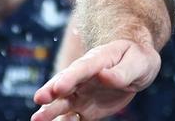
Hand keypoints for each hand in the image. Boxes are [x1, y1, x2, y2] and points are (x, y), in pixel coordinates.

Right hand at [32, 40, 159, 120]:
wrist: (137, 67)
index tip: (59, 87)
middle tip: (40, 99)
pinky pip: (71, 118)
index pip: (81, 69)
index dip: (70, 78)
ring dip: (50, 110)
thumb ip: (121, 71)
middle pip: (64, 84)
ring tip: (37, 119)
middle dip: (51, 92)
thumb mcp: (137, 62)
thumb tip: (104, 75)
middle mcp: (83, 78)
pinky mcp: (83, 109)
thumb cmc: (137, 59)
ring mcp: (81, 94)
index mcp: (96, 61)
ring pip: (62, 103)